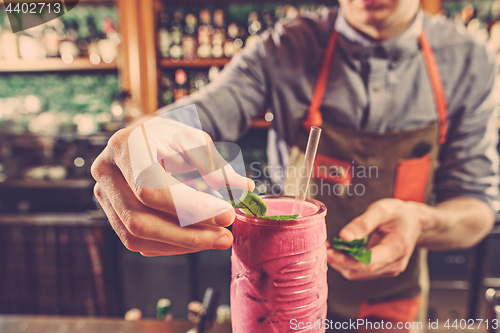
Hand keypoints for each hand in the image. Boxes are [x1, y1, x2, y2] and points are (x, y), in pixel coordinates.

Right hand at [91, 115, 253, 255]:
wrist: (148, 139)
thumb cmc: (171, 138)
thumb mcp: (195, 141)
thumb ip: (216, 165)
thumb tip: (244, 188)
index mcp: (125, 147)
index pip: (150, 188)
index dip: (189, 208)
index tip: (226, 214)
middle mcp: (107, 173)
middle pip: (140, 220)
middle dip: (187, 234)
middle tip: (225, 236)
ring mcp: (105, 197)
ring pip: (137, 237)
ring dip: (181, 244)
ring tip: (217, 239)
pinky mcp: (113, 215)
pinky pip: (139, 242)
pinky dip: (171, 246)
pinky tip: (199, 239)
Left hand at [327, 198, 428, 279]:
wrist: (415, 222)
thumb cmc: (399, 214)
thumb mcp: (382, 210)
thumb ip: (363, 223)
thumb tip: (344, 236)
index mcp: (396, 249)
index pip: (368, 262)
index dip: (346, 260)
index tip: (328, 252)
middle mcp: (394, 264)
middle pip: (361, 271)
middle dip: (339, 261)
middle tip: (323, 247)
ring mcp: (389, 269)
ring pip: (359, 274)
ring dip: (341, 263)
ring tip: (329, 247)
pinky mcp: (382, 269)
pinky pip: (361, 271)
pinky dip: (347, 262)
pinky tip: (339, 251)